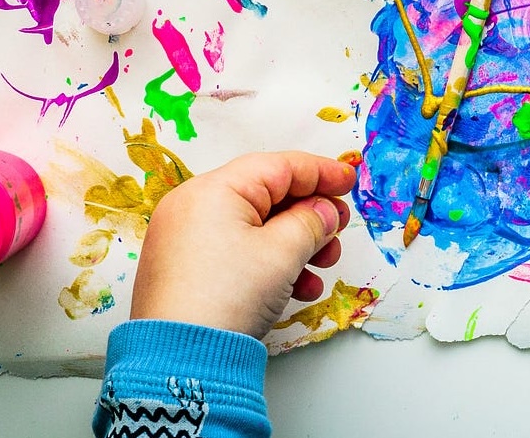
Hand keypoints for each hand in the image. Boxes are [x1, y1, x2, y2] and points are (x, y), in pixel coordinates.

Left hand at [129, 151, 355, 338]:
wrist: (180, 361)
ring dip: (296, 244)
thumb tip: (325, 210)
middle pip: (267, 197)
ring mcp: (186, 240)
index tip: (349, 181)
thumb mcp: (283, 253)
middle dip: (309, 215)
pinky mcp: (186, 270)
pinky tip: (298, 287)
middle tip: (338, 230)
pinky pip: (237, 252)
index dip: (319, 172)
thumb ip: (312, 221)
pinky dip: (270, 262)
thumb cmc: (227, 297)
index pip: (277, 167)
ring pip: (255, 227)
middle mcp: (193, 208)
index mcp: (212, 190)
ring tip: (322, 266)